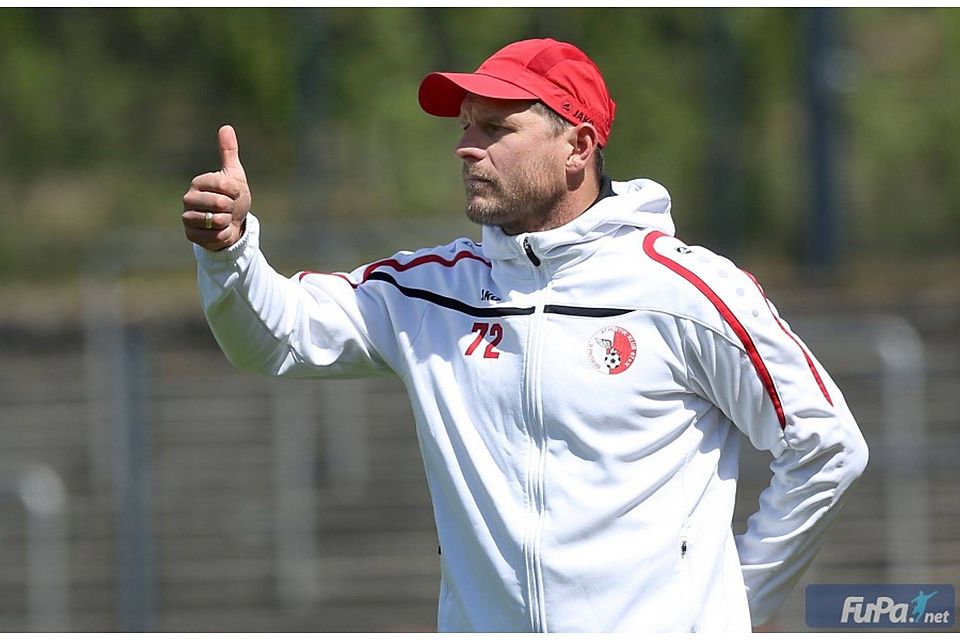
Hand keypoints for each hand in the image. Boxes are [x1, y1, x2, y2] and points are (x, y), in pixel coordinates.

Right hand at [182, 125, 251, 250]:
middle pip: (219, 203)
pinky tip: (220, 231)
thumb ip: (229, 152)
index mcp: (199, 182)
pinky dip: (223, 235)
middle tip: (228, 208)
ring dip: (227, 222)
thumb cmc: (233, 197)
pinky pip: (213, 236)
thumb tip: (226, 127)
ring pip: (215, 220)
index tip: (234, 193)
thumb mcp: (234, 174)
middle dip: (231, 207)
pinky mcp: (190, 234)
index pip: (224, 185)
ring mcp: (187, 216)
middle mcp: (189, 198)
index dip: (236, 192)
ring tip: (224, 219)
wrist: (232, 223)